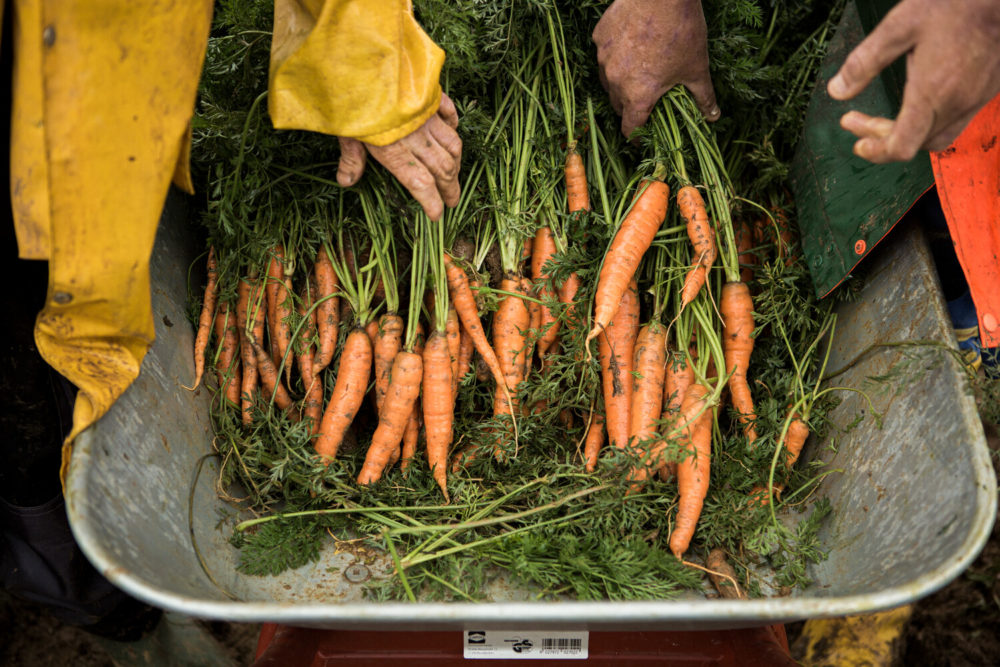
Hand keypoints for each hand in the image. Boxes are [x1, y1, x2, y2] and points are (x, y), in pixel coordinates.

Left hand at [336, 93, 461, 220]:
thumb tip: (346, 182)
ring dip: (456, 162)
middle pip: (442, 168)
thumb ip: (351, 157)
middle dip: (450, 188)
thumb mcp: (344, 131)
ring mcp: (426, 116)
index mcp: (394, 151)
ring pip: (451, 144)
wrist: (363, 61)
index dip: (432, 202)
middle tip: (454, 201)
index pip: (420, 184)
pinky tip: (452, 131)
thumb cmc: (349, 99)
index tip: (438, 216)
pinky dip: (453, 125)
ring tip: (455, 174)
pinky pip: (449, 113)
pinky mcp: (430, 96)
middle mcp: (416, 137)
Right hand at [593, 0, 718, 138]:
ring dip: (619, 83)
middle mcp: (615, 81)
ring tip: (637, 73)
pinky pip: (604, 55)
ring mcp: (604, 58)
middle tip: (646, 100)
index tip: (643, 136)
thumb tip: (713, 116)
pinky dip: (614, 56)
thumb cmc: (682, 31)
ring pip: (607, 81)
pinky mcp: (599, 37)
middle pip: (617, 105)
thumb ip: (703, 96)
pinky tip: (631, 46)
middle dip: (630, 108)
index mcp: (638, 95)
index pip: (630, 128)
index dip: (638, 136)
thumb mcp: (696, 68)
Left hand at [828, 0, 999, 162]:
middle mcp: (957, 104)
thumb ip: (865, 62)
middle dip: (881, 138)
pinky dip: (930, 122)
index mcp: (932, 94)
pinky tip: (918, 101)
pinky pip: (956, 121)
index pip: (901, 146)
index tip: (855, 135)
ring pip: (937, 137)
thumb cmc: (957, 3)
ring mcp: (977, 99)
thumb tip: (837, 90)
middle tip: (857, 121)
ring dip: (908, 134)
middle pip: (915, 144)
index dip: (874, 150)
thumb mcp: (900, 26)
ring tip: (884, 120)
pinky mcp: (988, 90)